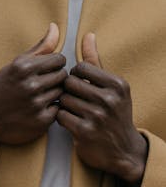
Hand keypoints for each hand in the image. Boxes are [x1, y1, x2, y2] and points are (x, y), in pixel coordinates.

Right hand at [0, 22, 66, 144]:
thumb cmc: (3, 85)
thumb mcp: (17, 63)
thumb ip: (40, 47)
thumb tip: (55, 26)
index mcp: (24, 66)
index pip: (59, 59)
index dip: (55, 63)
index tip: (47, 68)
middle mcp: (30, 85)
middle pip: (63, 76)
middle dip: (56, 78)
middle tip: (44, 83)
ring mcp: (36, 104)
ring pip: (62, 93)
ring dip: (54, 94)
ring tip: (41, 95)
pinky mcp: (41, 122)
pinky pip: (59, 110)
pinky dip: (52, 109)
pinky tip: (39, 108)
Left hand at [57, 32, 147, 184]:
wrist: (124, 151)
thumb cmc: (114, 113)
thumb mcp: (112, 87)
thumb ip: (96, 61)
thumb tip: (88, 35)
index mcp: (117, 84)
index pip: (81, 67)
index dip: (76, 75)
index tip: (81, 85)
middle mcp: (109, 100)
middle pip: (70, 83)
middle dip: (69, 90)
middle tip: (75, 99)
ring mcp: (97, 117)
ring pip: (64, 99)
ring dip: (65, 105)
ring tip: (74, 110)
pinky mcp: (85, 132)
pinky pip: (61, 115)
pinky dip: (62, 118)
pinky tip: (71, 121)